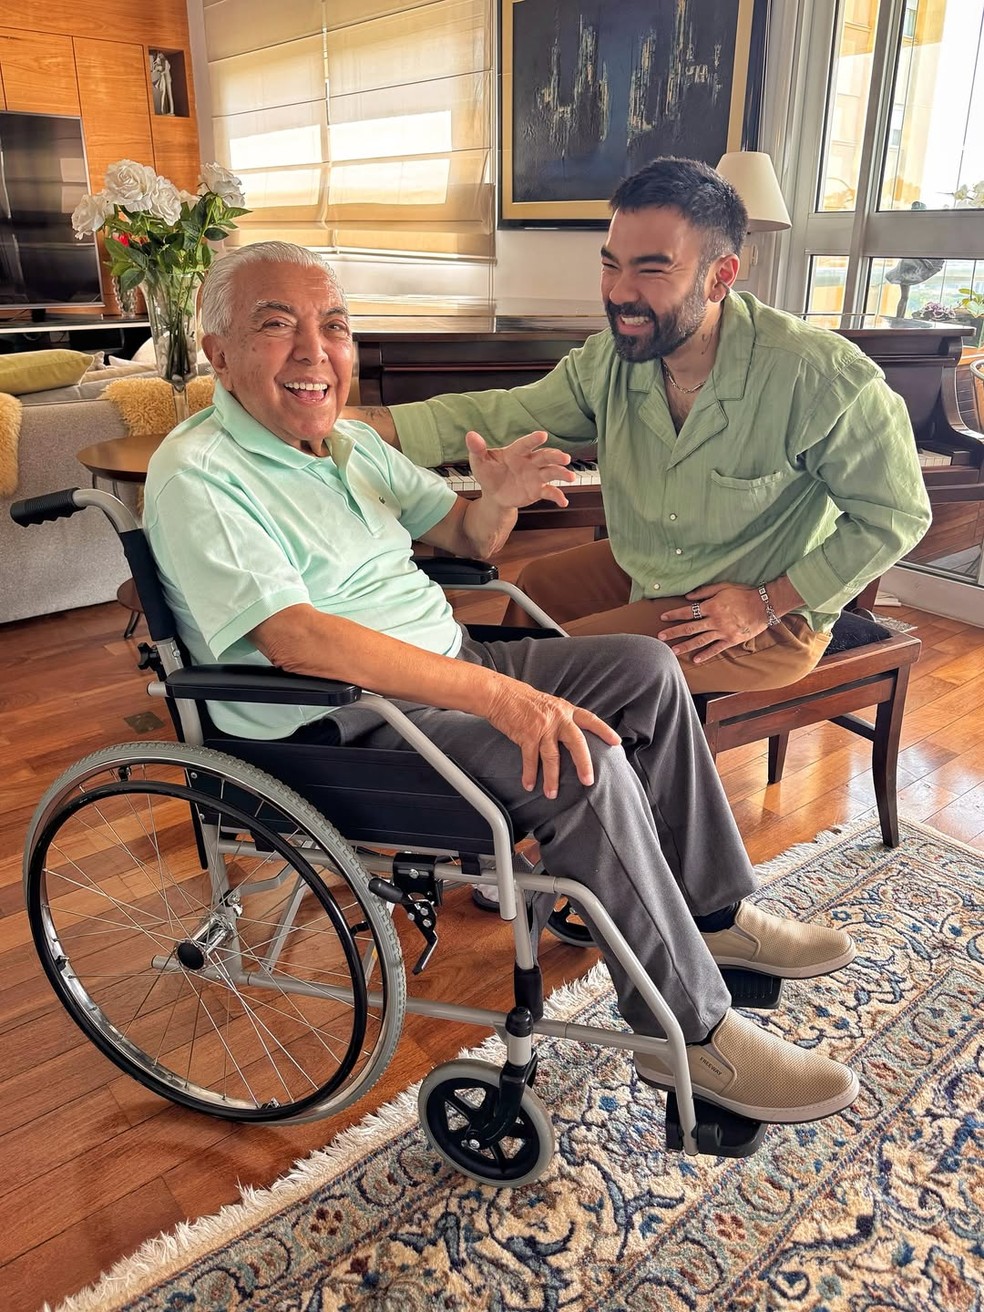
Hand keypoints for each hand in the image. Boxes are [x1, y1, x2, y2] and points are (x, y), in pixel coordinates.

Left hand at [465, 430, 574, 509]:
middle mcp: (530, 462)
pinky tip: (564, 502)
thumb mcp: (479, 462)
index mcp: (516, 452)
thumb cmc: (489, 473)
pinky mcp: (538, 490)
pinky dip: (558, 496)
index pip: (525, 444)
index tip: (543, 435)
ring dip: (562, 474)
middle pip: (545, 456)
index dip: (533, 440)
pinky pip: (550, 492)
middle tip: (565, 458)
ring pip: (552, 472)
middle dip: (555, 456)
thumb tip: (470, 436)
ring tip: (571, 477)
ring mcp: (536, 476)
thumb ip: (477, 449)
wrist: (494, 495)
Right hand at [484, 677, 621, 798]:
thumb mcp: (551, 705)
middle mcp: (557, 718)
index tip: (616, 743)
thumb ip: (563, 719)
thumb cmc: (525, 700)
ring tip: (552, 794)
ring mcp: (542, 727)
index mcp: (566, 710)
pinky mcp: (526, 735)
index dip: (604, 731)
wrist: (501, 694)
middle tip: (588, 781)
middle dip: (583, 763)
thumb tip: (574, 735)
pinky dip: (530, 774)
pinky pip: (530, 759)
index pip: (590, 720)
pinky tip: (529, 785)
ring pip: (552, 757)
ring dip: (552, 778)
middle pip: (576, 743)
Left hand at [658, 582, 769, 662]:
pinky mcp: (731, 640)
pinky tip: (695, 660)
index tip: (663, 618)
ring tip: (673, 651)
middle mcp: (714, 620)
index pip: (687, 612)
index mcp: (711, 606)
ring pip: (700, 640)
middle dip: (674, 632)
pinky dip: (705, 655)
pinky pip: (716, 649)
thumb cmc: (743, 593)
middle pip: (690, 628)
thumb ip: (704, 591)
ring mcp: (722, 632)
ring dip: (685, 646)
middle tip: (660, 637)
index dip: (674, 615)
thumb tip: (687, 597)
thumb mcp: (723, 587)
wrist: (764, 605)